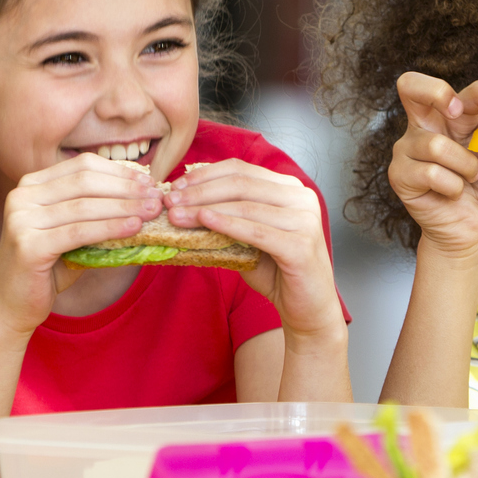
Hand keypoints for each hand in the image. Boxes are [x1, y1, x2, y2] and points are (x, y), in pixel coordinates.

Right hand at [0, 154, 163, 336]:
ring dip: (124, 207)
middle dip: (126, 188)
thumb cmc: (49, 268)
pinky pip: (79, 232)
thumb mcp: (73, 233)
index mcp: (31, 184)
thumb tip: (143, 198)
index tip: (148, 182)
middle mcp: (21, 195)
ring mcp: (21, 218)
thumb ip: (97, 212)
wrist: (14, 305)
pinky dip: (110, 228)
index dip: (119, 172)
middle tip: (156, 198)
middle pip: (85, 181)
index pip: (83, 166)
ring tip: (151, 212)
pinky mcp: (28, 244)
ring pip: (84, 206)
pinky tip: (134, 228)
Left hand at [166, 160, 343, 341]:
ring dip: (205, 208)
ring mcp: (305, 220)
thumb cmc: (276, 271)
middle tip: (170, 202)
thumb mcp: (247, 237)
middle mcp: (301, 197)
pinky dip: (228, 224)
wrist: (307, 308)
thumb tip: (183, 202)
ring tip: (177, 216)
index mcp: (289, 188)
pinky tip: (204, 221)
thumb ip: (227, 216)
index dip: (204, 175)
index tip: (175, 186)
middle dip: (200, 191)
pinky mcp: (301, 245)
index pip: (241, 170)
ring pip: (246, 206)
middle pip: (241, 183)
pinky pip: (256, 231)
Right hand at [388, 72, 477, 263]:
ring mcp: (408, 149)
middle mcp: (426, 126)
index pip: (464, 91)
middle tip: (459, 113)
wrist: (477, 228)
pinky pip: (429, 172)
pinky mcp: (399, 174)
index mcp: (453, 115)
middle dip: (437, 93)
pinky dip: (451, 187)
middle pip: (411, 86)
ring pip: (435, 145)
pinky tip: (452, 193)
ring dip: (464, 167)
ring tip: (469, 179)